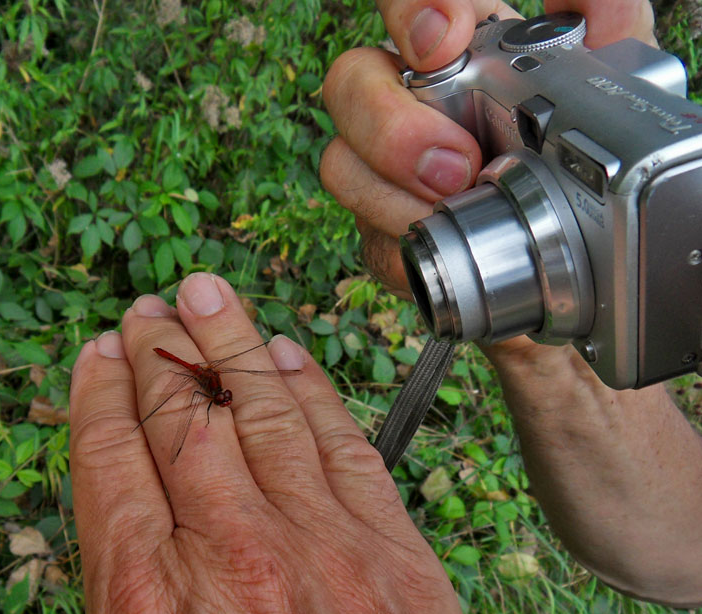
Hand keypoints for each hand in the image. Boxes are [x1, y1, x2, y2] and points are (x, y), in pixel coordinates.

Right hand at [67, 272, 487, 613]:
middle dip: (160, 353)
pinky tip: (287, 354)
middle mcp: (228, 559)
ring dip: (230, 342)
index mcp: (146, 607)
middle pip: (183, 420)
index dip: (101, 396)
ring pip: (263, 410)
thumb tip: (106, 590)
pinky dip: (312, 391)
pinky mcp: (396, 557)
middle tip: (148, 310)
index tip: (97, 355)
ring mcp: (321, 550)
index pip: (112, 461)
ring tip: (207, 295)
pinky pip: (346, 446)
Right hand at [319, 0, 655, 353]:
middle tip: (455, 166)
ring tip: (452, 210)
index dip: (410, 11)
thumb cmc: (574, 149)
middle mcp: (404, 100)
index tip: (442, 40)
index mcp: (455, 48)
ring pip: (342, 163)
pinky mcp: (382, 228)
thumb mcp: (605, 81)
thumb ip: (607, 23)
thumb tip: (596, 0)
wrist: (567, 242)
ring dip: (389, 195)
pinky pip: (367, 235)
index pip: (407, 6)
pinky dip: (400, 248)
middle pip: (351, 84)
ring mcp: (383, 168)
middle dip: (391, 125)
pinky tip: (439, 251)